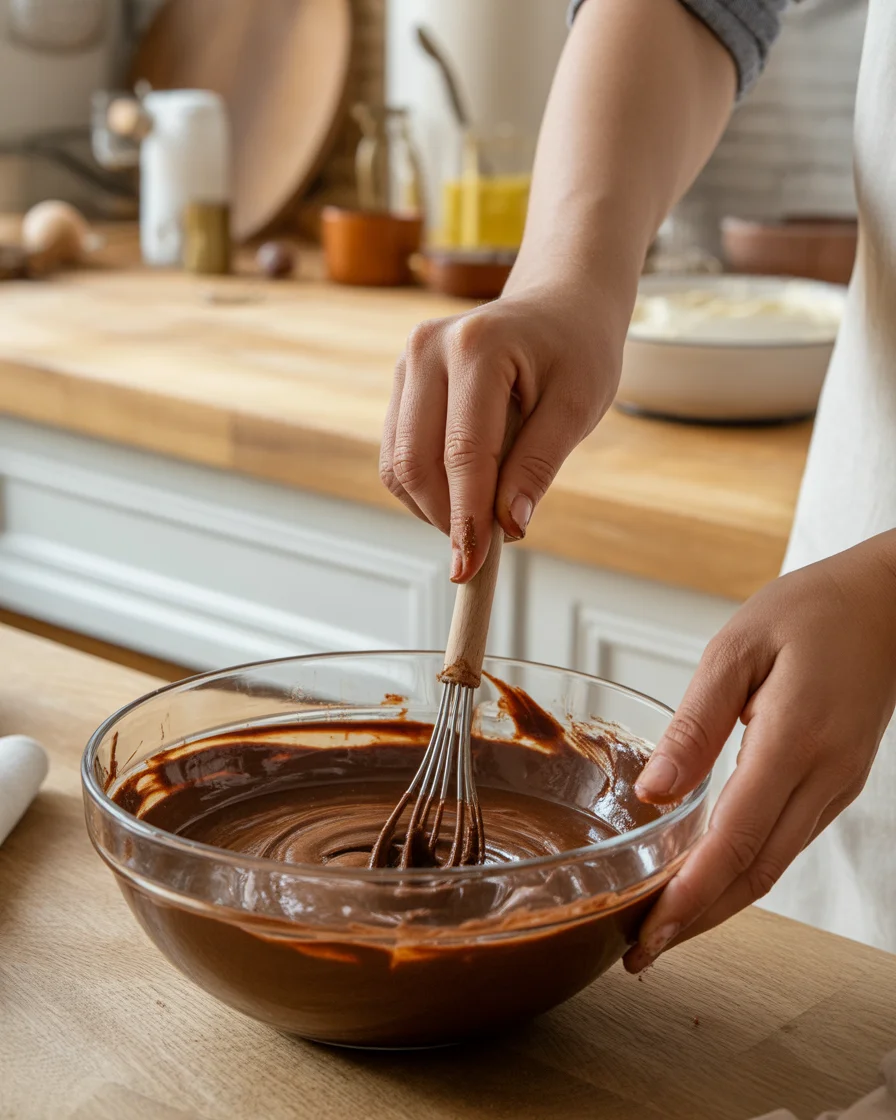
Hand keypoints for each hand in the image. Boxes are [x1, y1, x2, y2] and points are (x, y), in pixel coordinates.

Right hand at [379, 278, 630, 581]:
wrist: (559, 305)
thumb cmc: (577, 352)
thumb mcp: (578, 407)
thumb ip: (539, 465)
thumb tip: (509, 526)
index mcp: (479, 347)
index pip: (464, 452)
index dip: (466, 517)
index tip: (470, 568)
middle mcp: (429, 348)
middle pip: (415, 461)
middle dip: (444, 517)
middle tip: (482, 552)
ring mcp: (408, 362)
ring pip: (397, 463)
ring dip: (431, 507)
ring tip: (479, 517)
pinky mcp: (402, 380)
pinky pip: (396, 453)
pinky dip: (424, 488)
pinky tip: (462, 493)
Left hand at [624, 531, 895, 971]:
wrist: (884, 605)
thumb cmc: (809, 613)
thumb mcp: (737, 648)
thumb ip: (696, 722)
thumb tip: (655, 791)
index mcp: (796, 738)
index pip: (739, 836)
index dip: (692, 891)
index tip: (650, 927)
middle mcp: (823, 777)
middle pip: (756, 871)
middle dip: (697, 919)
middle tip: (640, 952)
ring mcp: (835, 787)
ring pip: (772, 867)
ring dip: (717, 905)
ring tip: (663, 929)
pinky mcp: (834, 786)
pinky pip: (784, 844)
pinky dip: (740, 874)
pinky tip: (706, 882)